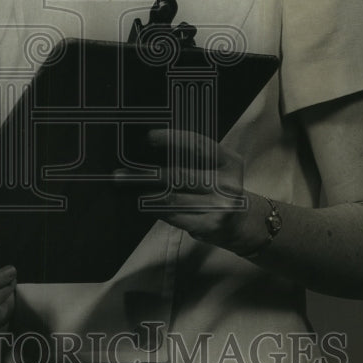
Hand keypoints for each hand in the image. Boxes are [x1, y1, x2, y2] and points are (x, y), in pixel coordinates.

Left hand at [116, 128, 250, 251]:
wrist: (240, 224)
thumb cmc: (219, 189)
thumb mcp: (216, 168)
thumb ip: (192, 158)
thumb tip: (151, 148)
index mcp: (230, 162)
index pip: (199, 146)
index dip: (173, 139)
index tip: (149, 137)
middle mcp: (228, 184)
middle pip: (180, 175)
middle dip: (148, 173)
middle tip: (122, 171)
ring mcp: (221, 207)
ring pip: (172, 197)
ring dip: (144, 191)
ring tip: (124, 184)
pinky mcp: (209, 226)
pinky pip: (174, 215)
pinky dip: (154, 207)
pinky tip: (140, 201)